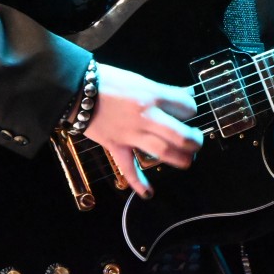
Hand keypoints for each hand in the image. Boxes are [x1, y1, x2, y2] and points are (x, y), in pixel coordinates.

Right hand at [80, 64, 203, 198]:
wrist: (78, 90)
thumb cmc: (109, 81)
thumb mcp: (141, 79)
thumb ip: (165, 91)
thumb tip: (188, 94)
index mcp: (153, 96)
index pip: (187, 107)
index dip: (192, 109)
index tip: (188, 112)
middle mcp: (146, 117)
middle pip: (180, 135)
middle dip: (194, 141)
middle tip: (196, 142)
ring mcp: (131, 134)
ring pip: (162, 152)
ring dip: (180, 159)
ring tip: (187, 160)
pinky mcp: (116, 146)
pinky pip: (128, 168)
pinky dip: (138, 183)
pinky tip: (148, 193)